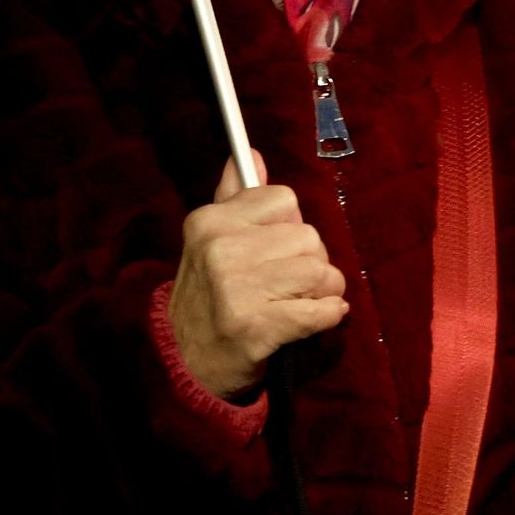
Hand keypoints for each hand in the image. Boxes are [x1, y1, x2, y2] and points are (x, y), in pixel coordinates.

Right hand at [167, 151, 348, 397]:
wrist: (186, 361)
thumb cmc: (208, 295)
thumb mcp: (210, 241)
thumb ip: (235, 197)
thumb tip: (251, 154)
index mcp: (210, 221)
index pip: (285, 200)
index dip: (289, 226)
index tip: (275, 248)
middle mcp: (220, 249)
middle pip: (308, 236)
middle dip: (310, 261)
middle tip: (289, 283)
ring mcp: (237, 288)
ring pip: (320, 271)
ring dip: (322, 290)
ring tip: (301, 301)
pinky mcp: (257, 326)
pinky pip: (321, 310)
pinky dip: (328, 315)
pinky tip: (317, 317)